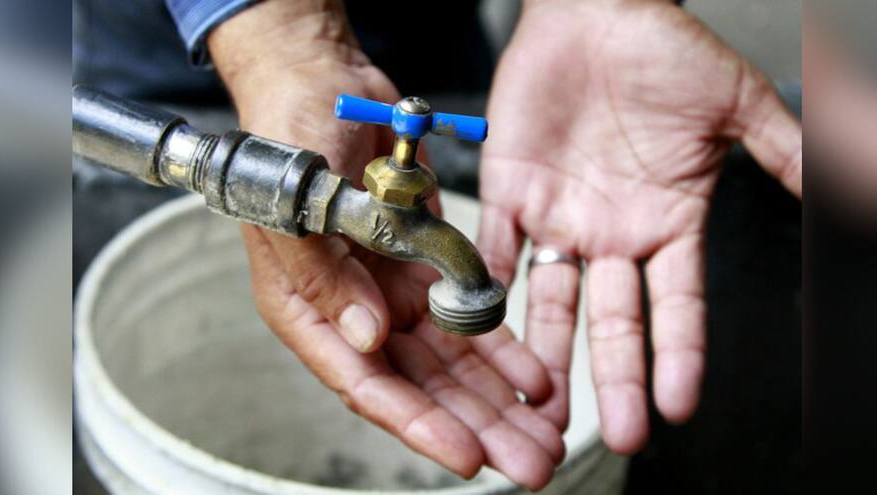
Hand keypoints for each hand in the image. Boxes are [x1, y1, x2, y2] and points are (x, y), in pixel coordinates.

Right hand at [209, 2, 562, 487]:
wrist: (321, 83)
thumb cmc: (288, 141)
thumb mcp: (294, 208)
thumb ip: (325, 279)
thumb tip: (368, 341)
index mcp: (311, 310)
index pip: (367, 384)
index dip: (419, 425)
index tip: (468, 456)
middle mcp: (355, 312)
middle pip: (422, 387)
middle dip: (477, 426)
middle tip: (531, 462)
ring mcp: (393, 292)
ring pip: (453, 362)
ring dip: (500, 398)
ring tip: (548, 431)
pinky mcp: (426, 266)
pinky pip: (470, 315)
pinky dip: (504, 345)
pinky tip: (539, 374)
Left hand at [478, 0, 801, 452]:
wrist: (595, 12)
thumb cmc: (664, 52)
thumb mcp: (735, 105)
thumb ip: (786, 151)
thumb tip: (851, 184)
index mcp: (667, 222)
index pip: (677, 304)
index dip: (677, 354)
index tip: (677, 403)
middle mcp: (611, 233)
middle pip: (612, 320)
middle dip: (613, 376)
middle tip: (615, 433)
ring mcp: (558, 217)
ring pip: (549, 299)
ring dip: (543, 351)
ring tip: (539, 403)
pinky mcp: (509, 193)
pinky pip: (491, 248)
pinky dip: (482, 287)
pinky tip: (482, 331)